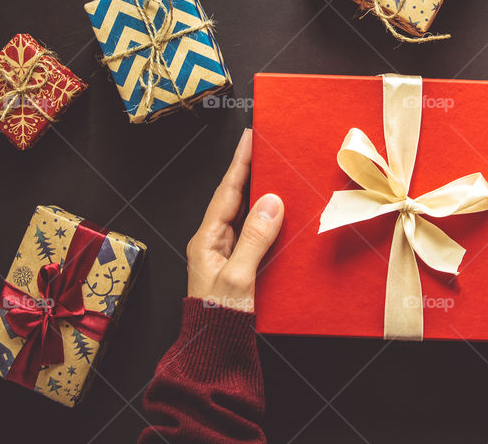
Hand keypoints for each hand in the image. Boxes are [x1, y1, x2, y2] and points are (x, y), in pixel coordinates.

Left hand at [186, 129, 283, 312]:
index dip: (240, 163)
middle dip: (249, 171)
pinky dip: (266, 218)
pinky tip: (280, 214)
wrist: (213, 350)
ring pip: (244, 214)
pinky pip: (252, 232)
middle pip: (234, 198)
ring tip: (275, 171)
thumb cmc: (220, 318)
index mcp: (207, 239)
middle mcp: (213, 242)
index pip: (227, 192)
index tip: (250, 137)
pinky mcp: (236, 265)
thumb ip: (254, 239)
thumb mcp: (239, 278)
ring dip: (259, 193)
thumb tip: (272, 202)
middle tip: (265, 146)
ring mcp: (224, 253)